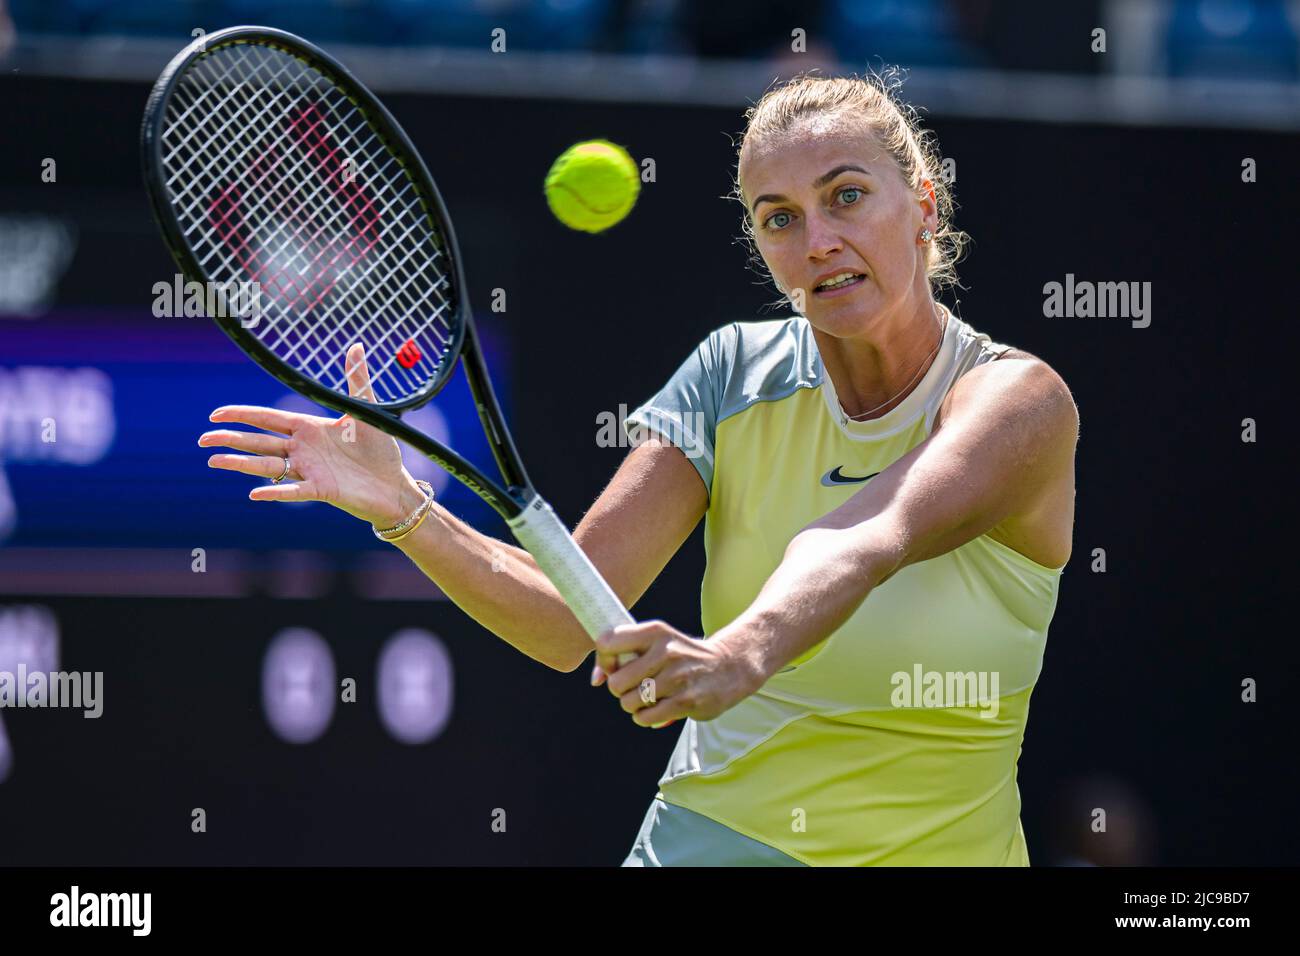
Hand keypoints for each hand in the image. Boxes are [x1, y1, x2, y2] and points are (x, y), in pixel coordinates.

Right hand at [199, 343, 422, 527]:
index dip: (242, 415)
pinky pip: (293, 491)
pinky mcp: (321, 490)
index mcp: (308, 429)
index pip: (268, 419)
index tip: (216, 413)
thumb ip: (357, 380)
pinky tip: (254, 493)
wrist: (394, 484)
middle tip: (202, 439)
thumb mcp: (366, 411)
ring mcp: (309, 470)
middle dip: (230, 439)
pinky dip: (275, 492)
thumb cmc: (380, 450)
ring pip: (267, 465)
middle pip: (259, 442)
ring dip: (241, 464)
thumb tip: (356, 346)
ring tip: (214, 461)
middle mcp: (303, 449)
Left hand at [591, 620, 762, 726]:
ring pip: (629, 703)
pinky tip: (657, 708)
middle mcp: (666, 652)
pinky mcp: (686, 701)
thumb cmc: (680, 656)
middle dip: (621, 690)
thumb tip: (596, 680)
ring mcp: (677, 677)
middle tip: (635, 686)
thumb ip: (622, 655)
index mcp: (655, 632)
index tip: (615, 667)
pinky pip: (645, 718)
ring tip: (648, 697)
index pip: (608, 642)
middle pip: (616, 682)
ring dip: (634, 705)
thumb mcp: (657, 643)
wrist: (729, 667)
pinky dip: (645, 718)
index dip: (604, 661)